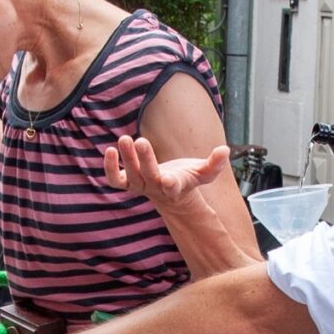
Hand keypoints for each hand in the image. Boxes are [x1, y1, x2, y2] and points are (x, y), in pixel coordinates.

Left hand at [103, 133, 230, 208]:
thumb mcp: (203, 173)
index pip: (172, 187)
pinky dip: (108, 167)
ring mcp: (140, 186)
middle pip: (148, 176)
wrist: (169, 194)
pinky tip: (109, 150)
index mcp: (175, 187)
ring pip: (130, 176)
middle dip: (144, 160)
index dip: (170, 184)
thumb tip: (225, 150)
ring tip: (124, 139)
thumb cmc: (187, 179)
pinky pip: (114, 179)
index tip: (169, 179)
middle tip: (140, 141)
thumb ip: (214, 164)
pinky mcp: (127, 182)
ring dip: (126, 159)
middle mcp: (155, 188)